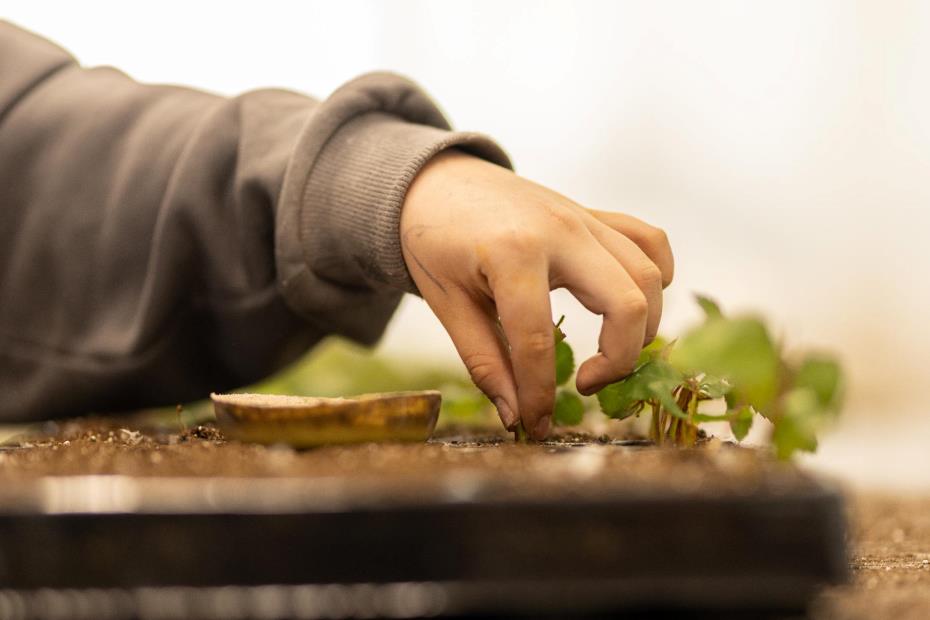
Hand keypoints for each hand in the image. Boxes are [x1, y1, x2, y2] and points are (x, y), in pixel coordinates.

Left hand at [400, 150, 673, 438]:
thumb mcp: (448, 304)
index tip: (535, 425)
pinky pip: (649, 240)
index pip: (539, 341)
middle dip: (617, 361)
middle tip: (583, 385)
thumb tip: (515, 415)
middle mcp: (561, 231)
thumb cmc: (433, 241)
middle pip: (626, 303)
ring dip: (640, 327)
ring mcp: (583, 218)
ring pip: (648, 276)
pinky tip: (633, 302)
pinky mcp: (594, 215)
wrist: (435, 181)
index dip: (540, 395)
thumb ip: (484, 361)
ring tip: (605, 354)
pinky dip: (655, 275)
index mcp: (513, 253)